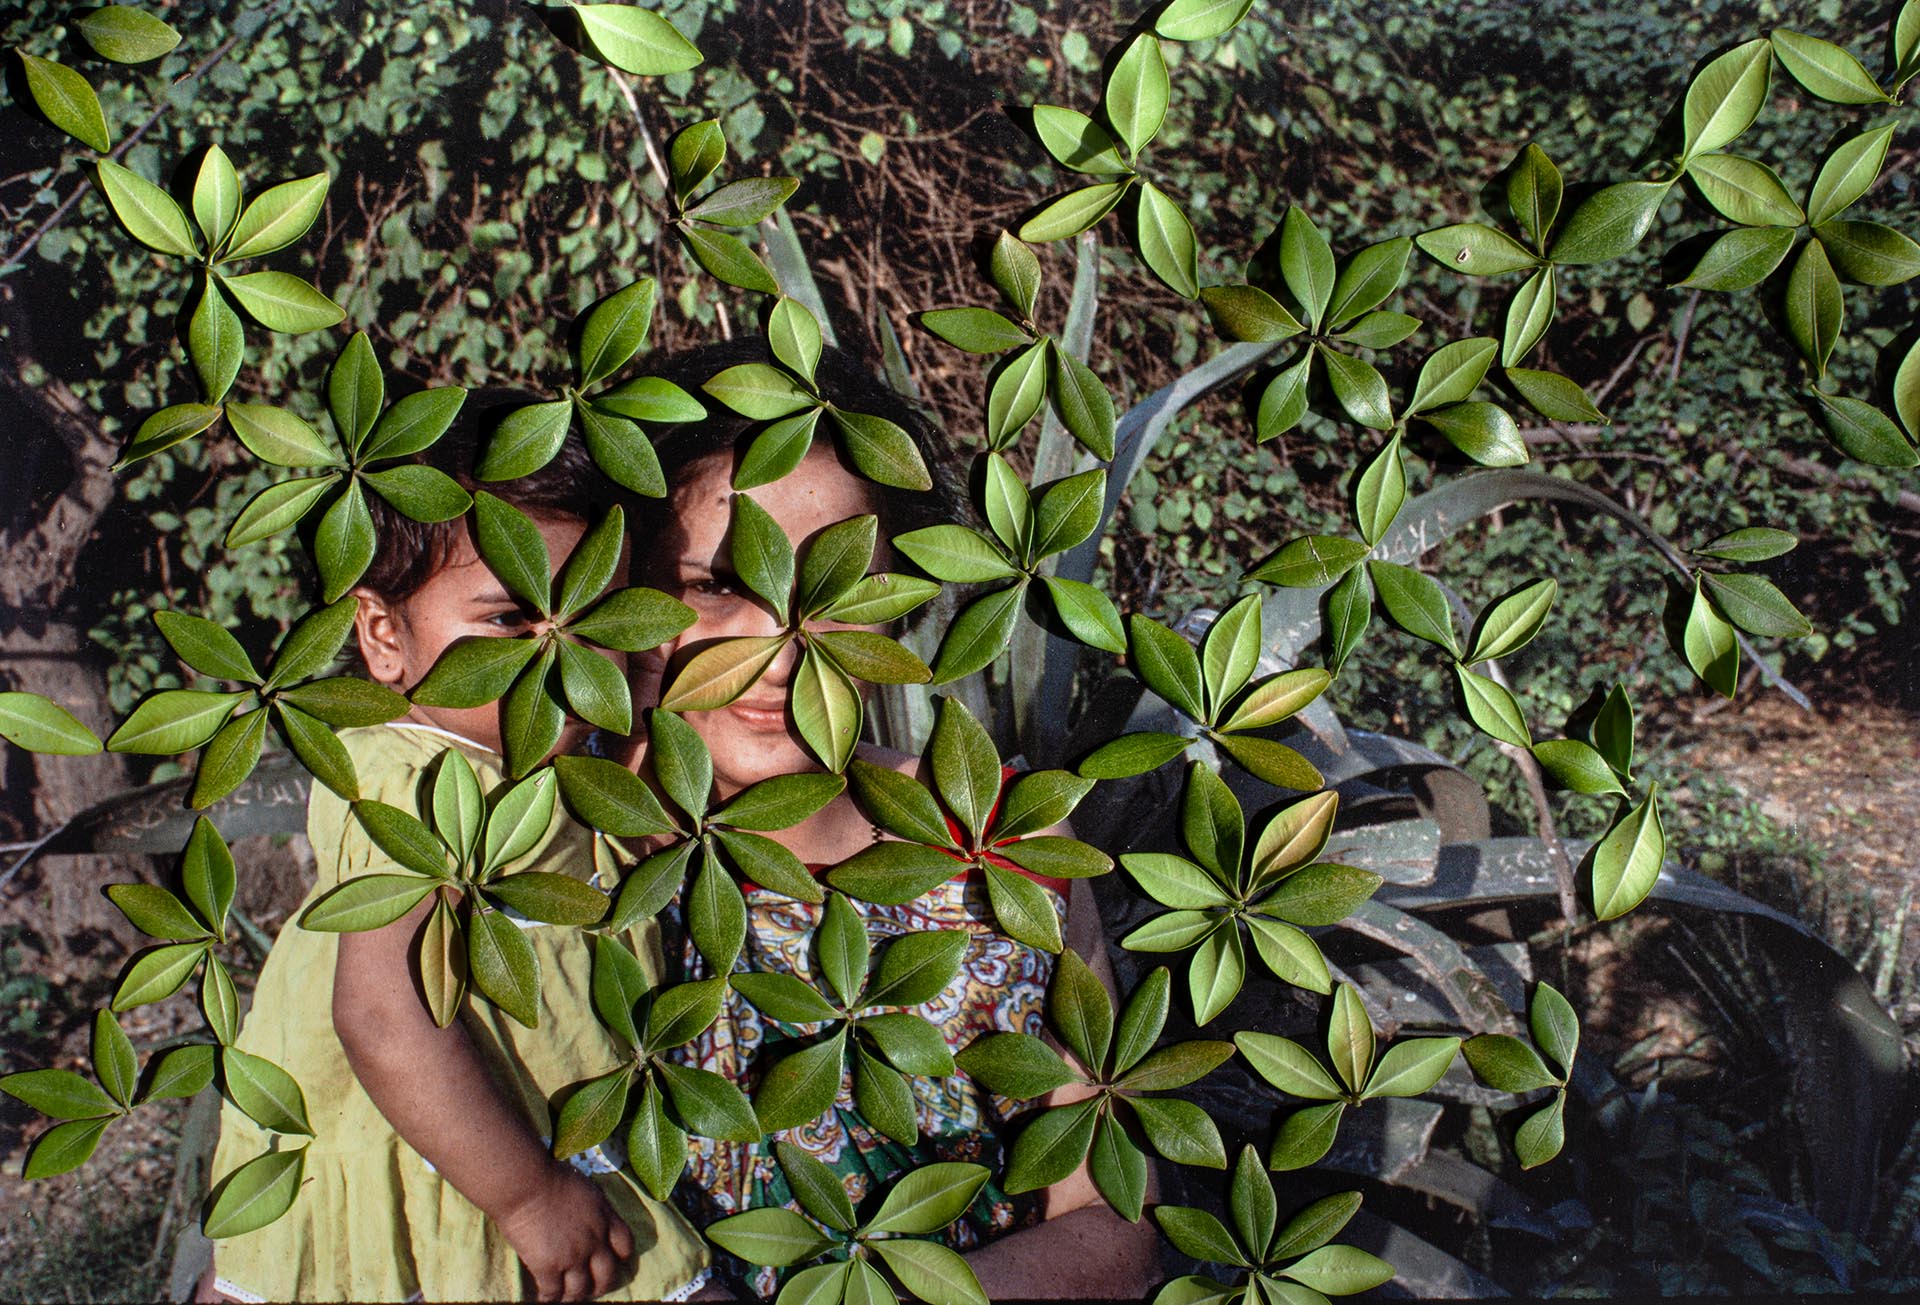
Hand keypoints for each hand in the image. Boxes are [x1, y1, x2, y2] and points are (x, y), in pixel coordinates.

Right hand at [496, 1166, 634, 1301]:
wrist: (526, 1183)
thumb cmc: (550, 1176)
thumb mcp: (586, 1188)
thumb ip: (593, 1207)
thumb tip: (588, 1214)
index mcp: (605, 1217)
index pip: (625, 1245)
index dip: (621, 1257)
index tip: (615, 1261)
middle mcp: (595, 1240)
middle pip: (607, 1275)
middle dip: (601, 1285)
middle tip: (592, 1288)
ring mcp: (573, 1256)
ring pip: (581, 1290)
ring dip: (574, 1296)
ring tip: (566, 1297)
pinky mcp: (549, 1267)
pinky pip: (553, 1293)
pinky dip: (549, 1299)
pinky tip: (544, 1299)